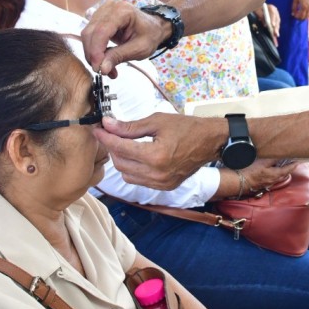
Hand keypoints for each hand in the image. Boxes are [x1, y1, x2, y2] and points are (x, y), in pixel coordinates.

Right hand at [82, 0, 169, 75]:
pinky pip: (90, 35)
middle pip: (91, 33)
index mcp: (123, 11)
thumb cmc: (150, 35)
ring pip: (87, 35)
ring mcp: (102, 11)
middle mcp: (109, 7)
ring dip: (92, 54)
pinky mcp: (98, 18)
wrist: (153, 27)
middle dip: (93, 55)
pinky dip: (94, 50)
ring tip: (106, 67)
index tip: (98, 68)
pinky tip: (104, 59)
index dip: (96, 51)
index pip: (102, 31)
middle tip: (102, 71)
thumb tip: (102, 68)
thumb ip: (119, 56)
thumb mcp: (139, 49)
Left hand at [93, 114, 224, 189]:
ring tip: (123, 144)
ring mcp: (161, 183)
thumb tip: (108, 124)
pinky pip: (139, 180)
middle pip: (120, 163)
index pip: (120, 148)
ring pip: (127, 175)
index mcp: (155, 156)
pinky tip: (136, 155)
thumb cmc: (187, 128)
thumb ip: (130, 126)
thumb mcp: (157, 121)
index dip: (106, 137)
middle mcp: (157, 174)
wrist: (210, 142)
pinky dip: (133, 169)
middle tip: (110, 133)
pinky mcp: (164, 187)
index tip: (98, 128)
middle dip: (112, 148)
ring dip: (121, 160)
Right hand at [239, 158, 292, 193]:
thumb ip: (273, 159)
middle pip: (284, 174)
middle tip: (292, 162)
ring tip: (283, 166)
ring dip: (282, 172)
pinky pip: (273, 179)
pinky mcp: (262, 184)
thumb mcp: (263, 162)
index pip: (288, 169)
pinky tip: (272, 172)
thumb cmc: (251, 171)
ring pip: (279, 177)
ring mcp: (268, 183)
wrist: (240, 182)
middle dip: (289, 168)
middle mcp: (273, 180)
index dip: (294, 164)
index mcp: (275, 174)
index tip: (299, 161)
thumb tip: (282, 155)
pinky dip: (275, 175)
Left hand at [253, 5, 278, 44]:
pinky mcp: (276, 18)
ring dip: (277, 29)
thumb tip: (265, 24)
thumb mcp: (257, 11)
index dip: (273, 20)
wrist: (258, 5)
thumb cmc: (257, 7)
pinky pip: (277, 24)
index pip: (273, 14)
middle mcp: (275, 11)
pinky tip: (275, 34)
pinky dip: (276, 29)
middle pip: (277, 19)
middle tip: (275, 33)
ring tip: (276, 35)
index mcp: (271, 7)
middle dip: (276, 27)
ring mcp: (276, 14)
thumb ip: (261, 16)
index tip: (273, 25)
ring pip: (278, 22)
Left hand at [291, 0, 308, 20]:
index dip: (296, 17)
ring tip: (300, 15)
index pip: (300, 16)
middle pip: (305, 17)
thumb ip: (293, 7)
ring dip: (304, 17)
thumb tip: (292, 14)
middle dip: (300, 18)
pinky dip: (307, 14)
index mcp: (304, 6)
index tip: (294, 15)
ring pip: (308, 16)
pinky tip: (304, 12)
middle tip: (297, 17)